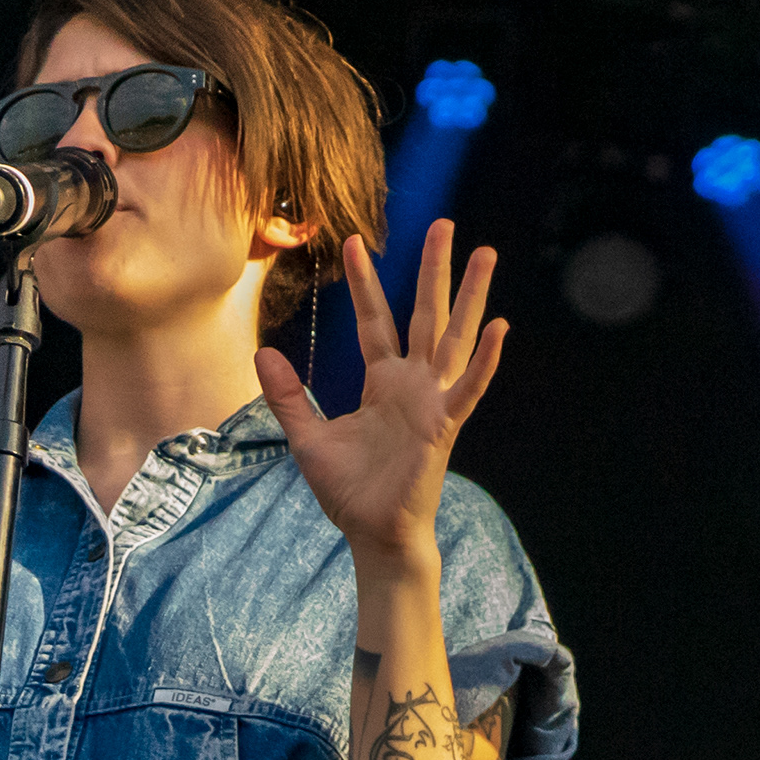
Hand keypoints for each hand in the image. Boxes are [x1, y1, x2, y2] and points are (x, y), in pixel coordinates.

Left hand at [257, 221, 506, 584]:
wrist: (374, 534)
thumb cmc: (349, 491)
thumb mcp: (306, 437)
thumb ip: (287, 395)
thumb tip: (261, 352)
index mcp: (382, 382)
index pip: (375, 321)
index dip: (367, 283)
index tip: (354, 240)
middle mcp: (412, 383)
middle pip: (427, 313)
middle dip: (435, 269)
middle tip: (445, 225)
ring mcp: (432, 401)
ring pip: (454, 337)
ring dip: (471, 295)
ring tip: (486, 254)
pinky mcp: (444, 426)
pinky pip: (468, 387)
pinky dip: (485, 360)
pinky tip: (498, 328)